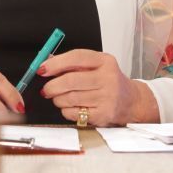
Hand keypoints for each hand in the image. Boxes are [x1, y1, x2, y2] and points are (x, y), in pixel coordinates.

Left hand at [38, 49, 157, 125]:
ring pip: (70, 98)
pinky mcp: (103, 114)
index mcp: (105, 61)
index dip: (56, 63)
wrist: (131, 101)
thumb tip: (47, 61)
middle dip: (52, 86)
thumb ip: (74, 63)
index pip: (76, 58)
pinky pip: (74, 113)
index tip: (42, 69)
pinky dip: (66, 110)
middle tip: (46, 89)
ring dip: (58, 99)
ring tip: (59, 98)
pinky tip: (70, 107)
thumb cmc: (109, 82)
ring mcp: (106, 97)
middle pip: (70, 80)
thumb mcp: (97, 66)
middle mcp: (108, 78)